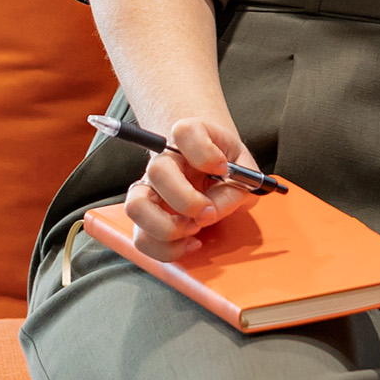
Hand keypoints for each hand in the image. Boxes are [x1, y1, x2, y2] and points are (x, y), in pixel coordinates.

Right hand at [122, 117, 260, 260]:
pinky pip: (141, 237)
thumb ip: (237, 184)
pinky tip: (190, 242)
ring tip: (193, 229)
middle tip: (207, 211)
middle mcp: (164, 161)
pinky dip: (166, 248)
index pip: (184, 131)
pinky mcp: (146, 217)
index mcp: (189, 139)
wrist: (213, 170)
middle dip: (186, 200)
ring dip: (167, 227)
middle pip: (157, 171)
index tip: (222, 167)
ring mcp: (150, 188)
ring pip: (136, 207)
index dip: (204, 151)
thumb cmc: (227, 166)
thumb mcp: (243, 168)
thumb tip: (211, 210)